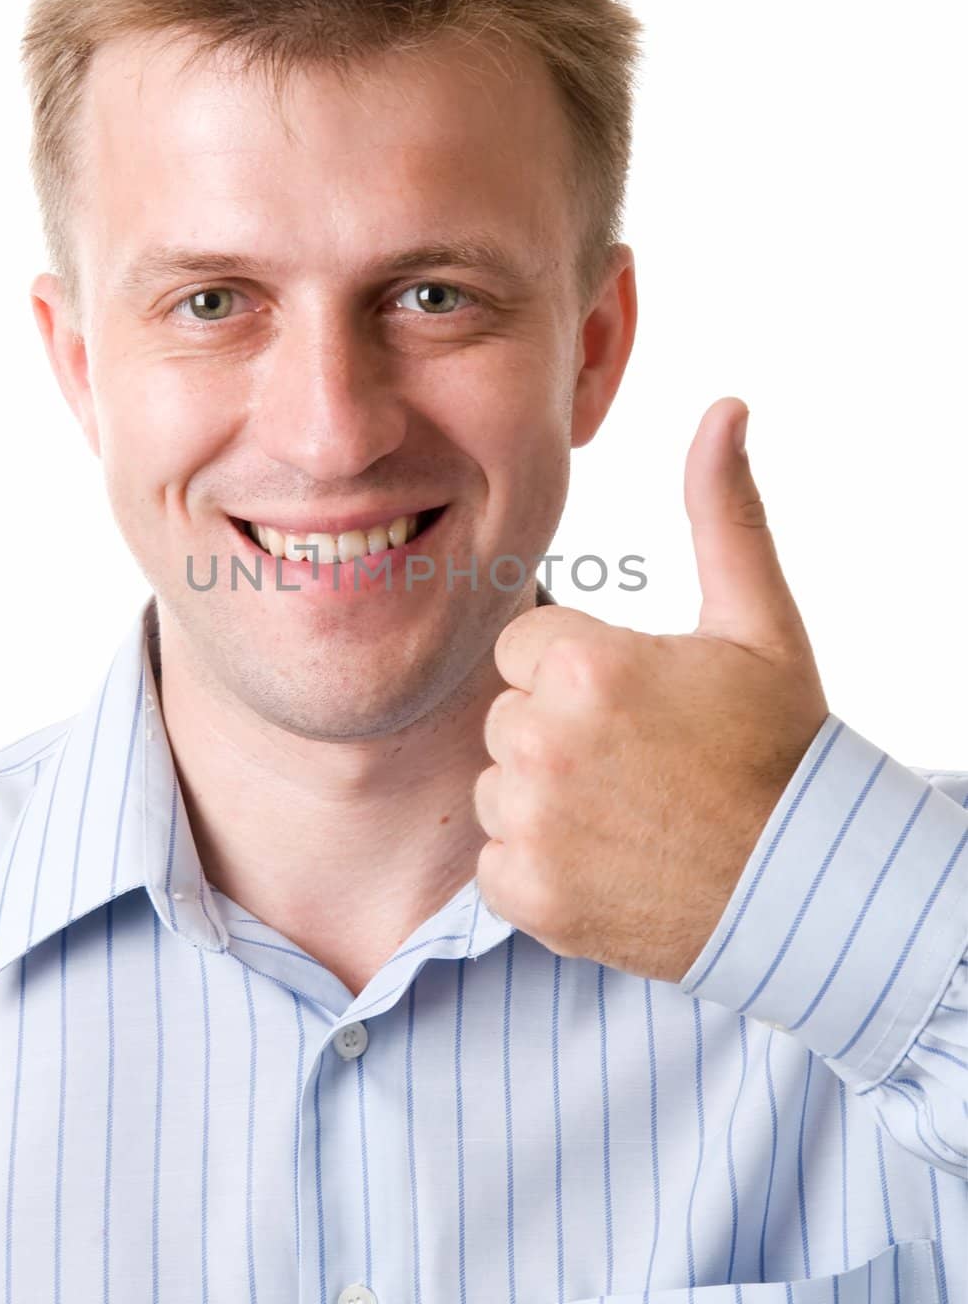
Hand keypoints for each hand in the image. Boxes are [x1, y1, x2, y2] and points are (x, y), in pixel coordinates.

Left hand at [473, 397, 828, 982]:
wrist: (807, 886)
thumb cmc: (781, 749)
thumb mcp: (759, 622)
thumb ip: (723, 511)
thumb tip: (725, 407)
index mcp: (587, 665)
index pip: (525, 646)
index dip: (579, 670)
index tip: (640, 703)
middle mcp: (545, 741)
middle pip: (507, 715)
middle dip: (558, 731)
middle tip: (642, 763)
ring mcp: (533, 825)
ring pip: (499, 786)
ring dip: (546, 801)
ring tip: (630, 814)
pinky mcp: (527, 895)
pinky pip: (496, 863)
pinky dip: (539, 870)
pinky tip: (607, 864)